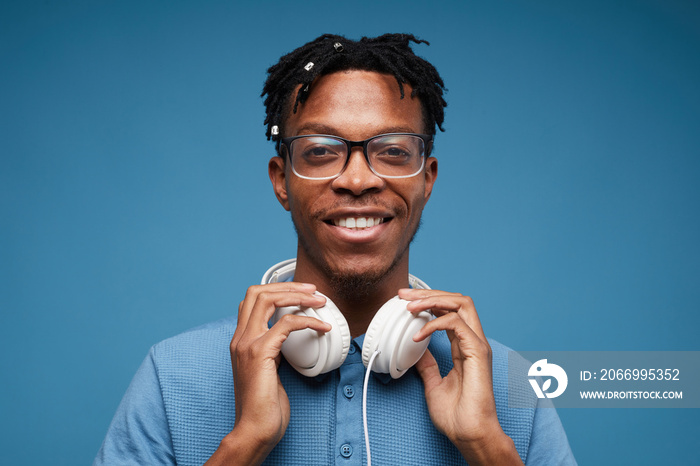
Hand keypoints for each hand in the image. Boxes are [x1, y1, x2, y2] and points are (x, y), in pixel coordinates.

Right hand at [206, 282, 329, 464]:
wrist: (255, 428)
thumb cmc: (264, 405)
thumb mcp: (267, 368)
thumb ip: (271, 348)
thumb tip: (287, 335)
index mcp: (240, 340)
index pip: (250, 300)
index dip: (276, 289)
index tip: (300, 291)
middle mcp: (240, 338)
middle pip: (257, 292)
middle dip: (287, 285)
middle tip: (312, 290)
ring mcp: (247, 344)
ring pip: (268, 299)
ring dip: (297, 296)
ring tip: (319, 300)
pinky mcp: (260, 353)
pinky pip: (286, 324)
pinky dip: (308, 320)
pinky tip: (322, 327)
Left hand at [399, 288, 522, 465]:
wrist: (469, 433)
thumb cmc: (457, 415)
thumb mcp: (434, 383)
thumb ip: (427, 364)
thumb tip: (415, 352)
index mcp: (465, 346)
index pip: (449, 311)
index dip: (428, 301)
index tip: (404, 301)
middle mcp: (473, 341)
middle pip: (456, 300)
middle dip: (429, 293)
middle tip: (404, 295)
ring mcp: (477, 344)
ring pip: (461, 304)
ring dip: (433, 300)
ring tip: (410, 307)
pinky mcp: (477, 351)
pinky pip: (457, 324)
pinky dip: (434, 324)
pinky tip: (418, 335)